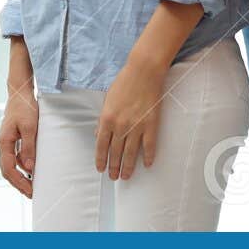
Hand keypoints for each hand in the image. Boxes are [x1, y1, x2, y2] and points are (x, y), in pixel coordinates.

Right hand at [0, 86, 37, 197]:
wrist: (21, 92)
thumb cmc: (24, 107)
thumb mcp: (29, 127)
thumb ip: (28, 147)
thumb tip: (29, 168)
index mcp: (4, 143)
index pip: (8, 169)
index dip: (18, 182)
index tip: (30, 191)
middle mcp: (3, 145)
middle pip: (7, 170)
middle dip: (18, 184)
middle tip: (31, 194)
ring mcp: (7, 143)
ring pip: (11, 165)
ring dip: (20, 177)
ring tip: (32, 186)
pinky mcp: (13, 140)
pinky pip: (15, 158)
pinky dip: (22, 167)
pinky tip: (31, 171)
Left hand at [96, 57, 165, 179]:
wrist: (144, 72)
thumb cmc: (124, 83)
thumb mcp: (107, 99)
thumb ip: (103, 119)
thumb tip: (97, 134)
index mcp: (107, 119)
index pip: (101, 145)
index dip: (100, 159)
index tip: (101, 168)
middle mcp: (120, 126)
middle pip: (115, 152)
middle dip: (113, 167)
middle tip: (113, 177)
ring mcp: (136, 126)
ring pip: (131, 153)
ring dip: (128, 167)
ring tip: (126, 176)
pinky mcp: (151, 124)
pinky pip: (149, 146)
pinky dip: (148, 157)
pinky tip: (147, 164)